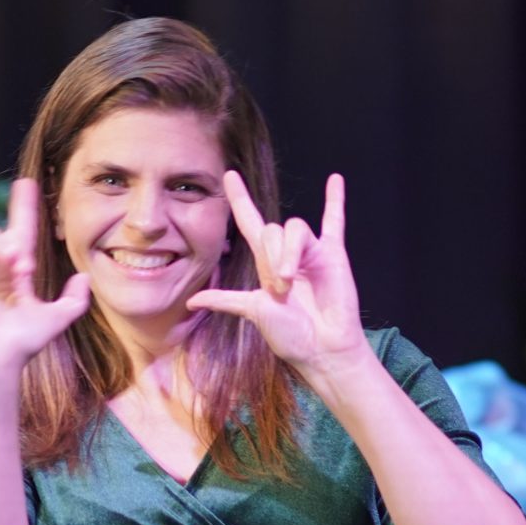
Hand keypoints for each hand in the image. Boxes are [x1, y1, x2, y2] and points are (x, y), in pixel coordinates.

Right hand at [0, 178, 90, 377]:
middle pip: (5, 235)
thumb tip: (85, 278)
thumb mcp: (56, 318)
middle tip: (26, 200)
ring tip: (15, 265)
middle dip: (18, 220)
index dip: (26, 212)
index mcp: (17, 277)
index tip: (29, 186)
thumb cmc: (22, 342)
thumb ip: (74, 300)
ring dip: (1, 247)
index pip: (23, 236)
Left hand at [186, 171, 364, 376]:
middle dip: (272, 257)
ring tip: (291, 281)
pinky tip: (335, 179)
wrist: (321, 348)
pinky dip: (335, 201)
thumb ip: (226, 300)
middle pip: (273, 228)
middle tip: (280, 290)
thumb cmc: (290, 336)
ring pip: (295, 228)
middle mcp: (286, 253)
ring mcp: (310, 252)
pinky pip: (334, 222)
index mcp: (265, 263)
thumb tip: (190, 302)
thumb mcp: (252, 312)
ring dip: (290, 253)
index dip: (238, 199)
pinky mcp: (333, 254)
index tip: (229, 175)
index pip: (248, 221)